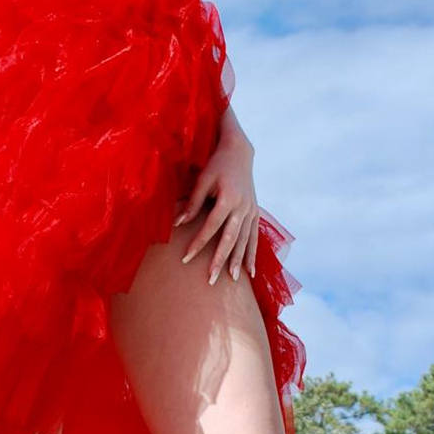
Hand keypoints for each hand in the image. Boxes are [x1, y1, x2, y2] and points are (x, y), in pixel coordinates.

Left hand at [173, 125, 258, 284]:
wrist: (239, 153)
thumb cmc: (216, 166)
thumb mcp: (202, 180)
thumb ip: (192, 203)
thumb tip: (177, 224)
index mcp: (228, 198)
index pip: (211, 226)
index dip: (198, 243)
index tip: (185, 258)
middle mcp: (242, 207)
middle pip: (230, 238)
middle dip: (220, 260)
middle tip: (210, 280)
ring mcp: (251, 211)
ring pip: (244, 241)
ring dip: (237, 261)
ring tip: (230, 279)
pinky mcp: (255, 213)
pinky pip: (254, 238)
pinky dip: (252, 254)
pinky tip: (251, 272)